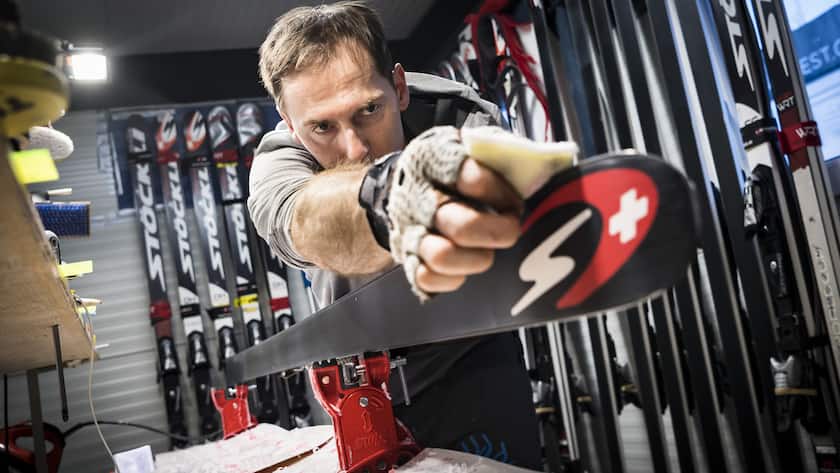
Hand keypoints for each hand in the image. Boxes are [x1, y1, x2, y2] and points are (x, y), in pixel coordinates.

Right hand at [415, 158, 522, 293]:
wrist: (406, 188)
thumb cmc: (451, 170)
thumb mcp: (470, 148)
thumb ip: (499, 155)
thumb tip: (541, 169)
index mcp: (433, 161)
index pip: (471, 178)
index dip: (501, 193)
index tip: (516, 200)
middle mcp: (417, 197)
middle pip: (462, 226)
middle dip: (498, 232)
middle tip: (511, 229)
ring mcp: (409, 231)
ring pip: (443, 256)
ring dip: (476, 258)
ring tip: (486, 250)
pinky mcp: (407, 259)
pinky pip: (428, 278)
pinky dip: (453, 277)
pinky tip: (465, 264)